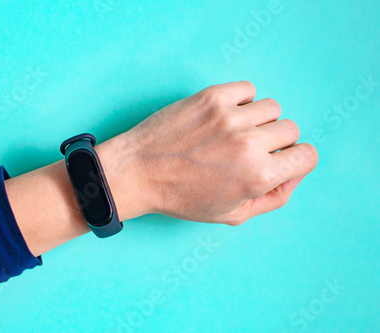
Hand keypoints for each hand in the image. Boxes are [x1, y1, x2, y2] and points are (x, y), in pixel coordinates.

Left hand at [97, 81, 317, 224]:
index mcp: (257, 176)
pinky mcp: (211, 97)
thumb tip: (294, 174)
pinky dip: (241, 101)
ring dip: (258, 121)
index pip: (308, 156)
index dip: (295, 161)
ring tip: (232, 134)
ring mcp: (229, 116)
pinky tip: (223, 117)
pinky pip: (248, 89)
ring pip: (271, 108)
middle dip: (274, 143)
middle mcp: (248, 143)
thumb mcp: (231, 214)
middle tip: (246, 152)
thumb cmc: (180, 197)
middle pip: (290, 130)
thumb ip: (272, 198)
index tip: (277, 162)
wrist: (137, 172)